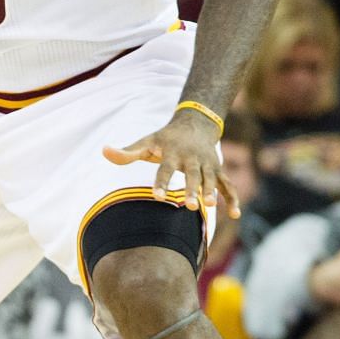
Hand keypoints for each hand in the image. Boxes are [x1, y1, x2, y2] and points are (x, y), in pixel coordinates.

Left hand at [102, 109, 234, 214]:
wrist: (196, 123)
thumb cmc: (166, 138)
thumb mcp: (147, 141)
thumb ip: (127, 152)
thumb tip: (104, 151)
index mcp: (173, 153)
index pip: (165, 169)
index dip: (161, 182)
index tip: (157, 196)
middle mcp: (192, 159)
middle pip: (192, 175)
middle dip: (192, 189)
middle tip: (188, 205)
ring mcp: (207, 165)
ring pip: (212, 179)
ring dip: (212, 192)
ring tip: (209, 205)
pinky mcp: (218, 170)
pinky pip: (228, 185)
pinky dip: (233, 198)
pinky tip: (235, 215)